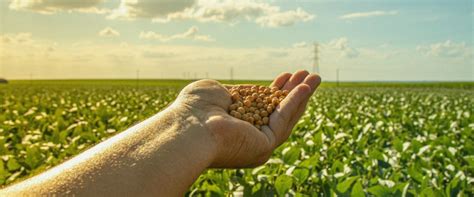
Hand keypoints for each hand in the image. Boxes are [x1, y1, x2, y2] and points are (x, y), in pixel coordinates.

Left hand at [175, 70, 320, 167]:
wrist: (189, 126)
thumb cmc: (194, 108)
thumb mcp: (215, 93)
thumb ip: (232, 94)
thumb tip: (236, 95)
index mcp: (235, 123)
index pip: (260, 107)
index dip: (275, 91)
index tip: (285, 76)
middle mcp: (247, 136)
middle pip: (277, 112)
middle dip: (293, 92)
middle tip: (307, 75)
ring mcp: (256, 143)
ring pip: (285, 117)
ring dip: (301, 96)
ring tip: (314, 78)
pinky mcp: (264, 146)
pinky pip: (283, 122)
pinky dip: (295, 104)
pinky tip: (305, 88)